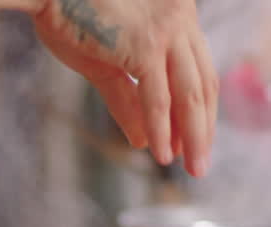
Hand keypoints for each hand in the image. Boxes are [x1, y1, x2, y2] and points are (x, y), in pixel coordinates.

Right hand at [32, 0, 216, 174]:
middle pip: (202, 83)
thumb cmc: (68, 14)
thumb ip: (126, 99)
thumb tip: (142, 141)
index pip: (199, 70)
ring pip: (188, 94)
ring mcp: (165, 31)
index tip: (195, 140)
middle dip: (202, 128)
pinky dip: (161, 129)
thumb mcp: (104, 63)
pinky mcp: (145, 45)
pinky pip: (158, 98)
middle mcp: (179, 18)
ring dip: (192, 136)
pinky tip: (161, 154)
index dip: (199, 110)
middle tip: (200, 165)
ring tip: (191, 167)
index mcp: (176, 13)